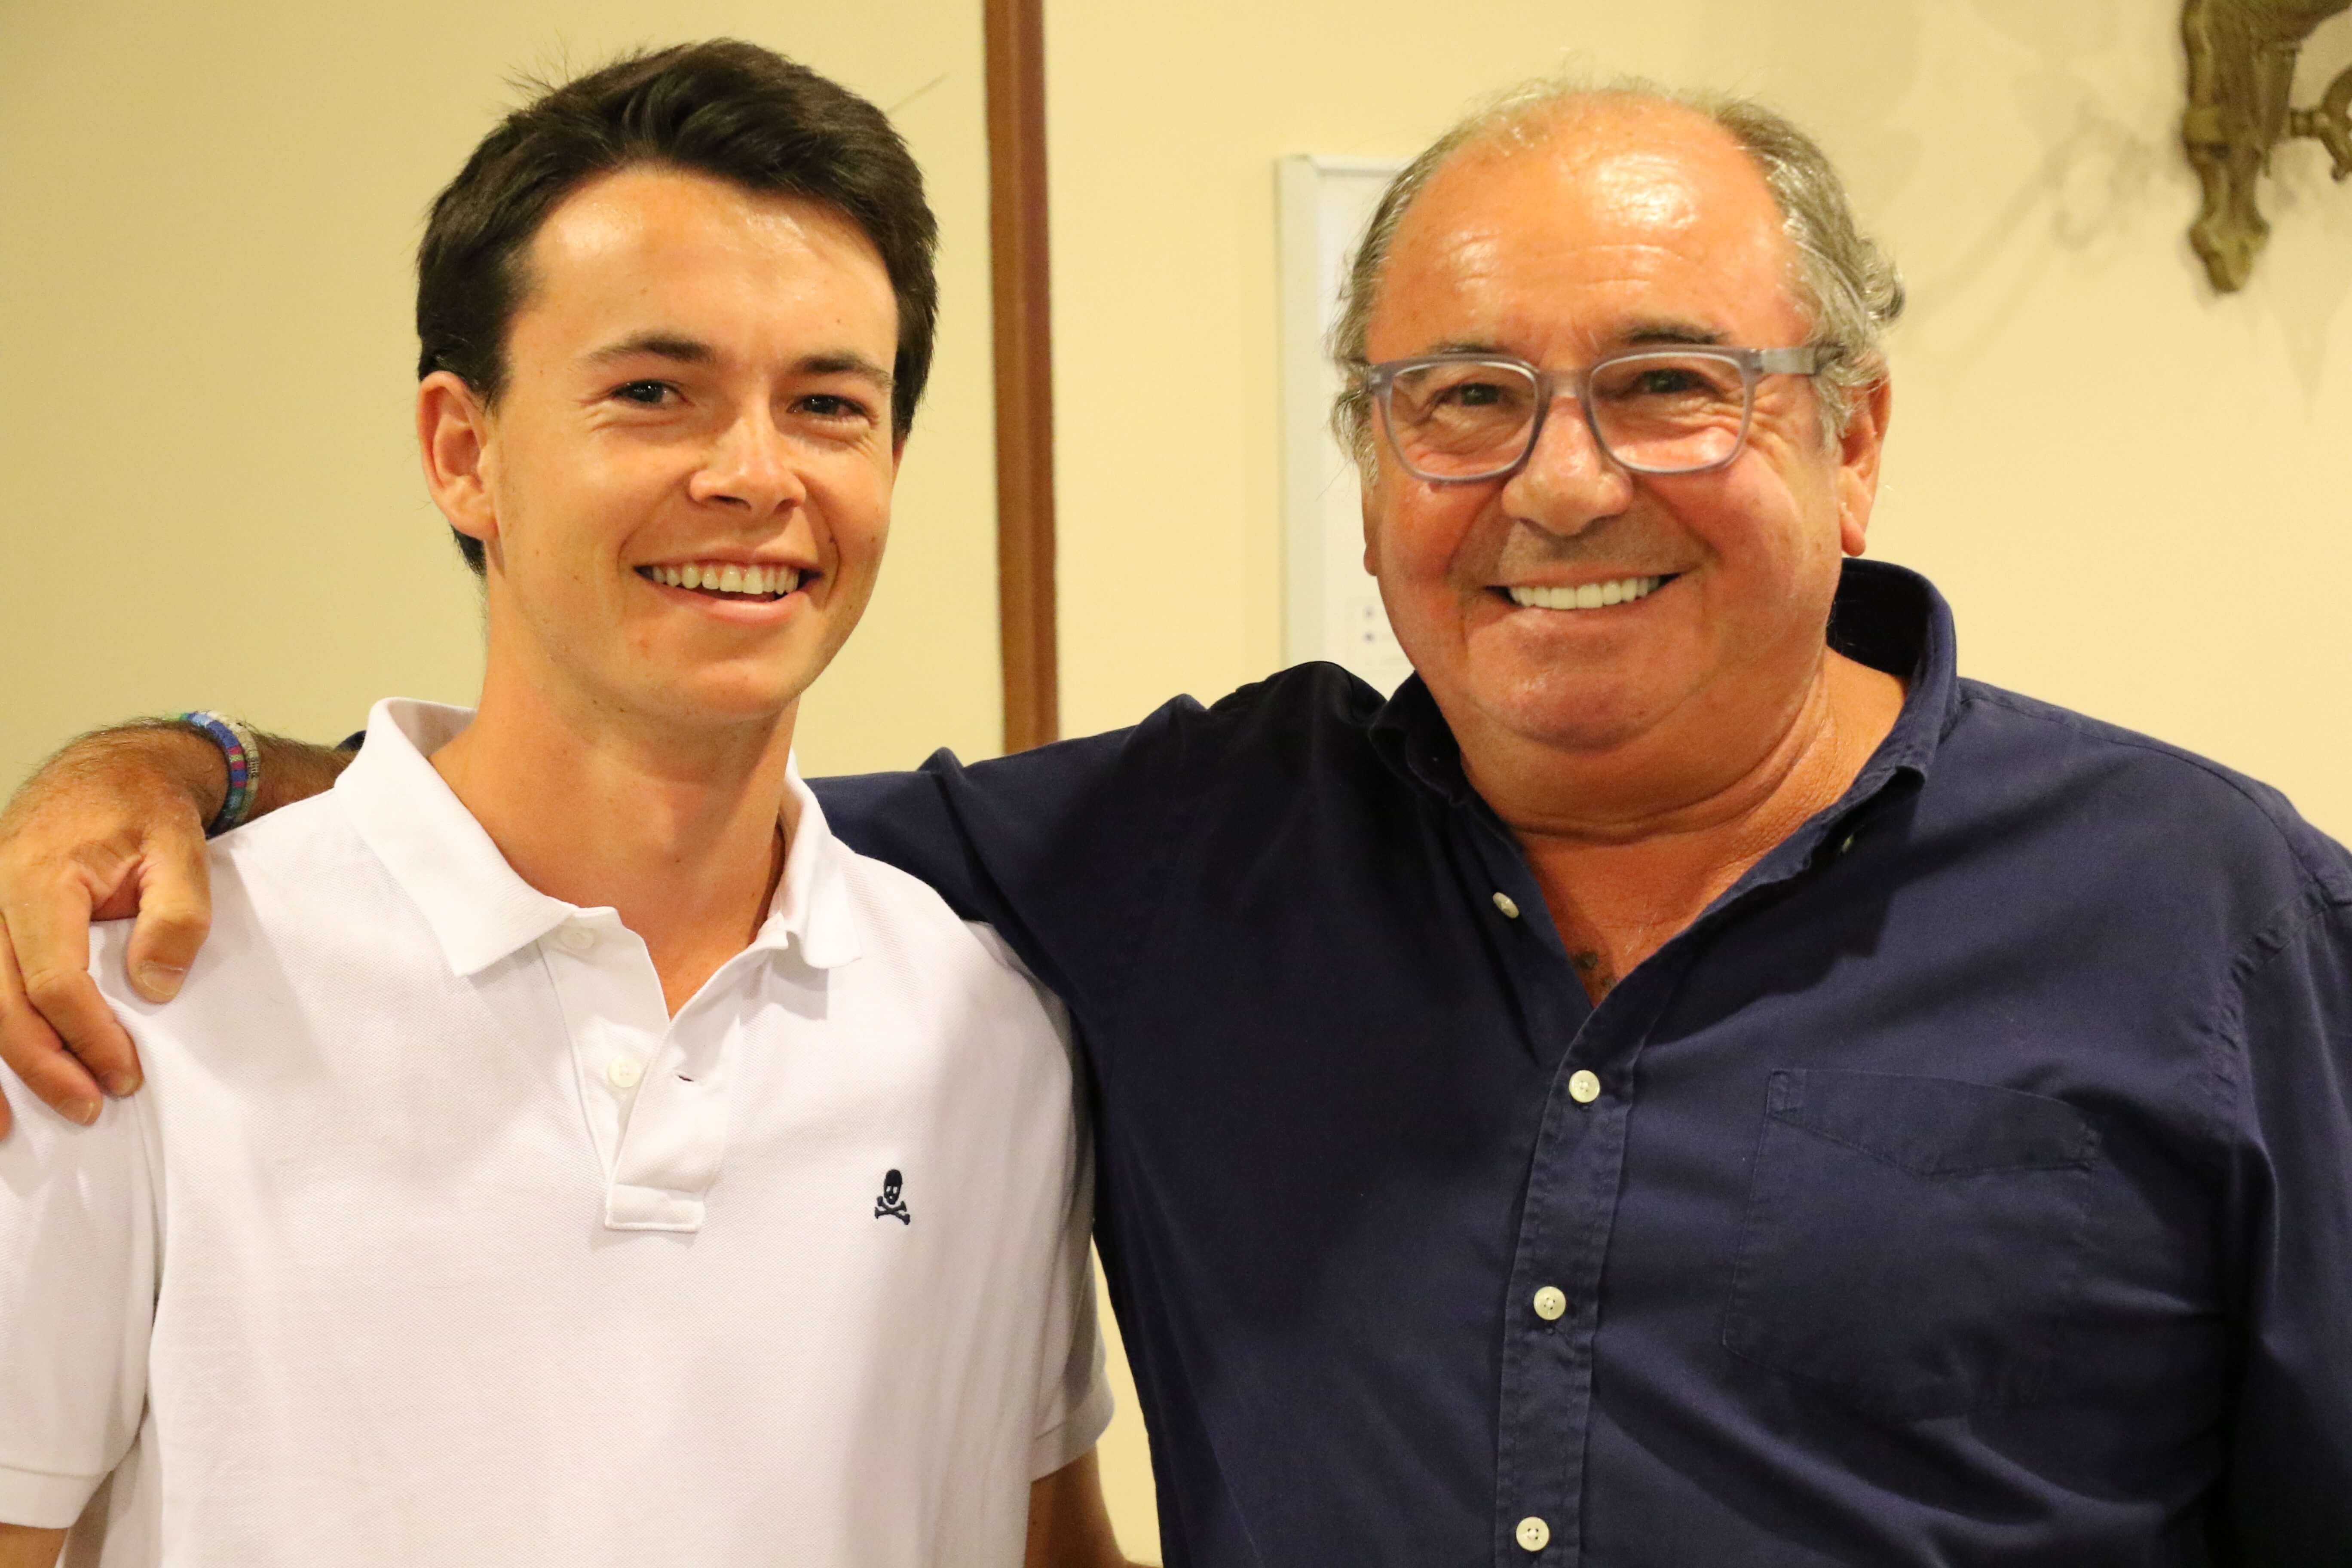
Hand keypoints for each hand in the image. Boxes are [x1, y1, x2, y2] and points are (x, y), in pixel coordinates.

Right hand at [0, 726, 221, 1132]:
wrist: (114, 771)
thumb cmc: (147, 809)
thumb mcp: (183, 848)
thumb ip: (176, 916)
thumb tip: (154, 988)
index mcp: (38, 879)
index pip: (55, 978)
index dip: (88, 1033)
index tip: (125, 1072)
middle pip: (2, 1002)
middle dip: (43, 1064)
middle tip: (93, 1105)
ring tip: (11, 1128)